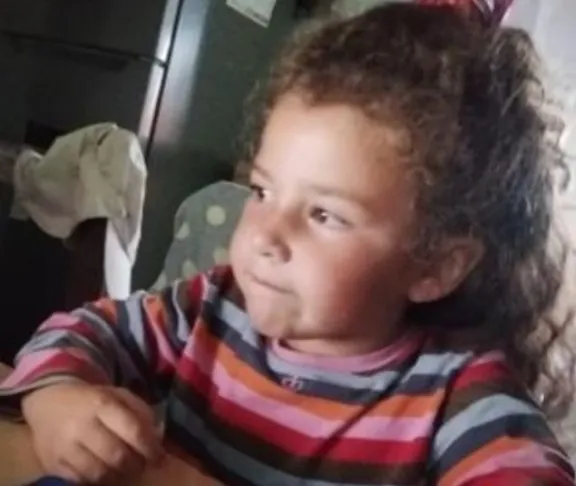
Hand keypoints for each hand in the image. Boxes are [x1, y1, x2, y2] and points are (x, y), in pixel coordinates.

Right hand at [22, 383, 163, 483]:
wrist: (47, 404)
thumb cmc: (91, 400)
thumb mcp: (117, 395)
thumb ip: (140, 412)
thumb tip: (157, 438)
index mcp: (102, 404)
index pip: (132, 430)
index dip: (150, 448)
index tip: (159, 458)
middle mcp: (82, 425)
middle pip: (117, 456)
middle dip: (136, 465)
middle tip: (142, 466)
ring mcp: (65, 447)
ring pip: (99, 473)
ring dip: (118, 476)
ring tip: (125, 471)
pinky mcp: (53, 464)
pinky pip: (81, 480)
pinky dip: (97, 480)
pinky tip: (105, 473)